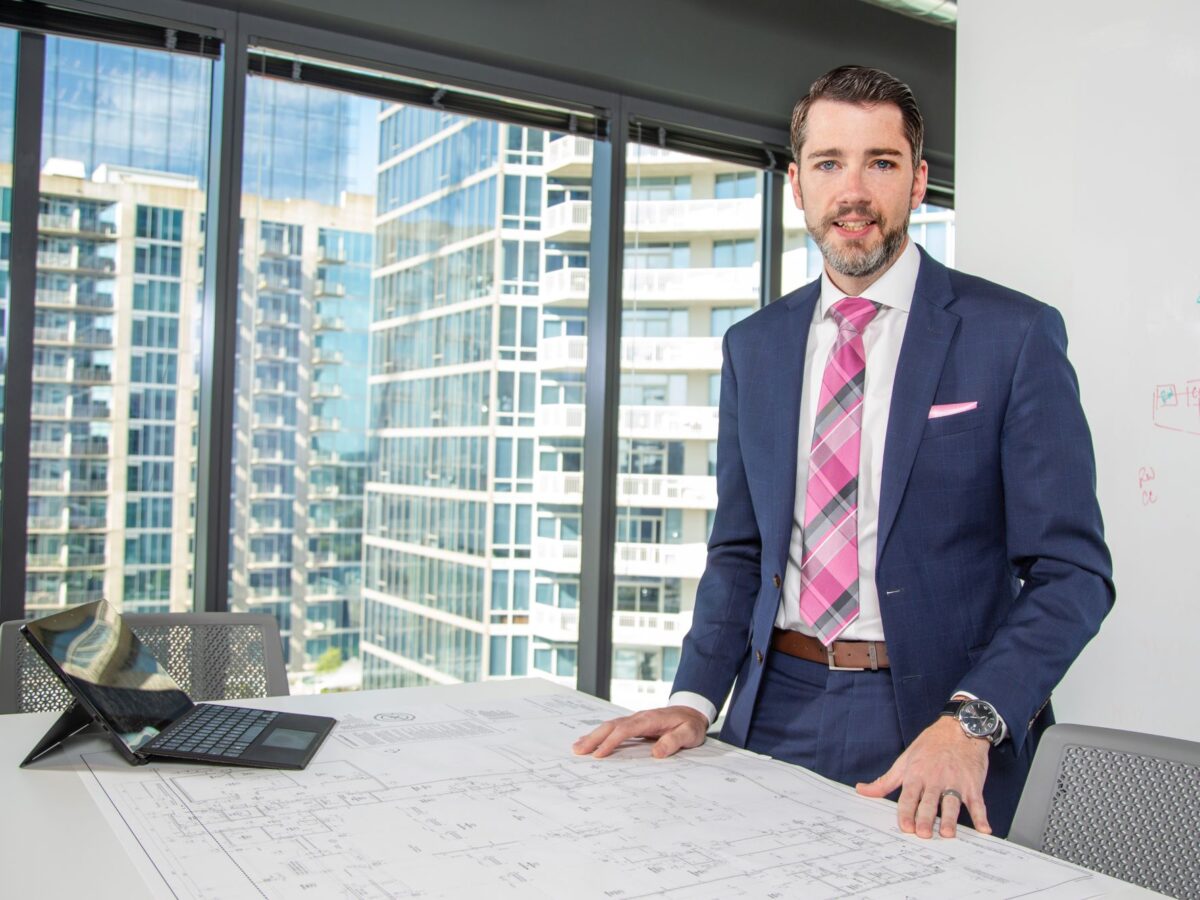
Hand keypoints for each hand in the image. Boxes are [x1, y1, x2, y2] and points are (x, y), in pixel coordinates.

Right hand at [573, 706, 708, 758]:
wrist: (692, 711)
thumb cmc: (690, 724)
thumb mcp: (689, 734)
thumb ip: (674, 742)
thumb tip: (656, 753)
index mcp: (651, 719)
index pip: (626, 730)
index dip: (611, 741)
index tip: (599, 754)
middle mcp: (639, 717)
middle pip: (612, 725)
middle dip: (594, 738)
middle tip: (578, 750)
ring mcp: (636, 719)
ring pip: (610, 726)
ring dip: (593, 736)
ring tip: (577, 747)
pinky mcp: (635, 724)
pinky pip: (614, 728)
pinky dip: (600, 734)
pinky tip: (591, 741)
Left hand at [855, 716, 990, 837]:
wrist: (959, 728)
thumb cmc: (930, 746)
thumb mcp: (904, 760)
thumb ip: (885, 781)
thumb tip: (861, 790)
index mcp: (916, 774)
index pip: (909, 796)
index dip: (906, 812)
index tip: (905, 827)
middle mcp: (935, 779)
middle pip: (929, 802)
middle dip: (926, 818)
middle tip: (924, 834)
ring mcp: (955, 782)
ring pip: (952, 803)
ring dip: (951, 819)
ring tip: (948, 834)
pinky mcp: (973, 785)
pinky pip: (977, 803)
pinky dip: (982, 817)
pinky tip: (984, 830)